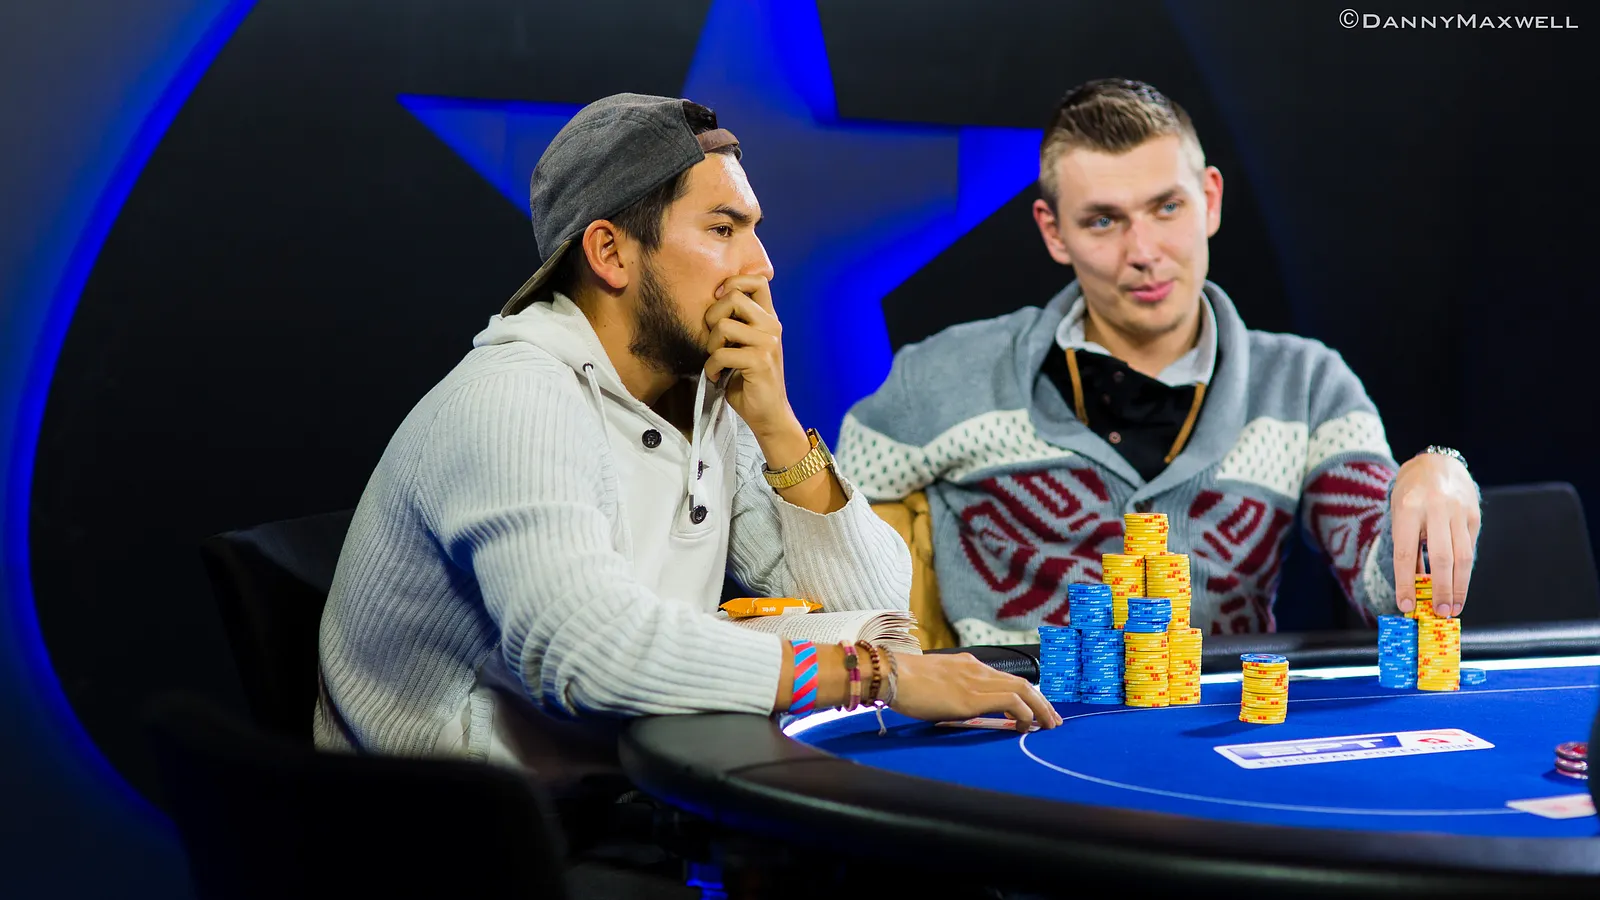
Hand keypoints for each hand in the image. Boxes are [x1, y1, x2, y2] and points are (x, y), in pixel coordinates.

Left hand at [703, 274, 797, 438]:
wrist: (768, 414)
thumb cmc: (749, 380)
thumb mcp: (744, 345)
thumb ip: (736, 323)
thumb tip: (710, 302)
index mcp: (769, 319)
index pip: (758, 280)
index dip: (733, 282)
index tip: (719, 301)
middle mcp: (772, 326)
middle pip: (734, 296)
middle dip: (713, 317)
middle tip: (714, 339)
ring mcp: (768, 343)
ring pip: (723, 326)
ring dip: (710, 345)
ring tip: (715, 359)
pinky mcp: (760, 361)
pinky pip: (721, 354)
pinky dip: (711, 367)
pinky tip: (715, 376)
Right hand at [890, 652, 1063, 732]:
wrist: (891, 675)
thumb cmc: (904, 682)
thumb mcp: (935, 684)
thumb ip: (952, 691)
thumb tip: (960, 707)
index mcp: (968, 666)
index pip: (1006, 679)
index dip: (1026, 695)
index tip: (1035, 711)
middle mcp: (978, 670)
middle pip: (1023, 683)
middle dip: (1042, 703)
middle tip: (1052, 721)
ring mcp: (977, 682)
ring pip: (1024, 689)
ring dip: (1040, 709)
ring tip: (1048, 726)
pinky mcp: (973, 697)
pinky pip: (1012, 701)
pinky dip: (1025, 713)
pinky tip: (1025, 726)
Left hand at [1392, 452, 1480, 616]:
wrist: (1435, 464)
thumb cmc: (1411, 495)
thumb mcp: (1399, 515)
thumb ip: (1408, 547)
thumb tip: (1415, 587)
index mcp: (1408, 508)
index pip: (1406, 553)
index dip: (1406, 582)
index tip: (1406, 604)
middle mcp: (1435, 509)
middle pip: (1442, 557)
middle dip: (1442, 589)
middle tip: (1440, 612)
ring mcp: (1458, 511)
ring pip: (1463, 556)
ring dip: (1459, 586)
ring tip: (1453, 606)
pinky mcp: (1474, 515)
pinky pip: (1469, 547)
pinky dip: (1464, 570)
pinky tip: (1459, 585)